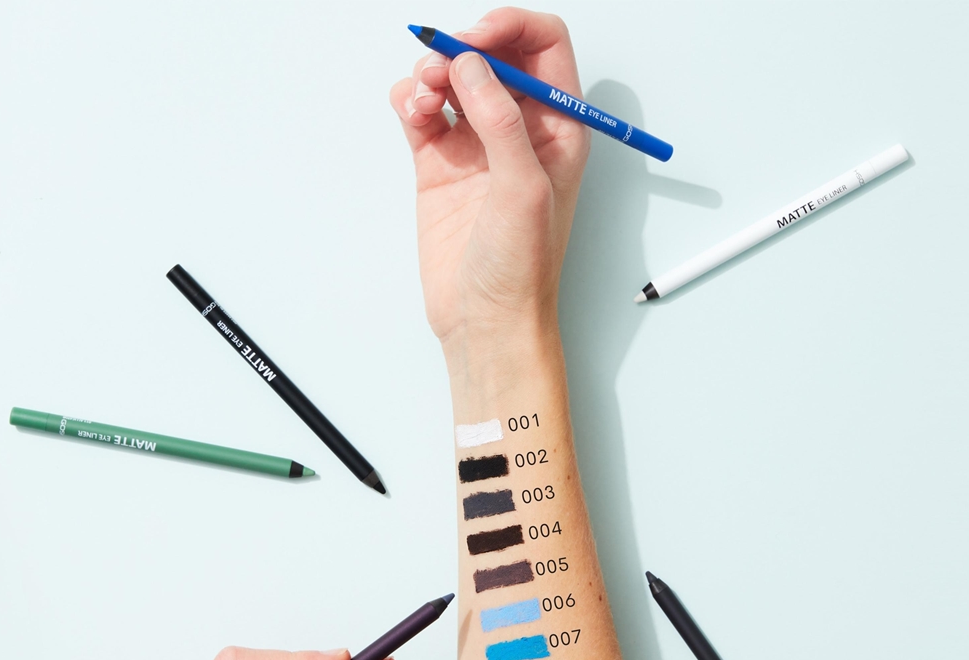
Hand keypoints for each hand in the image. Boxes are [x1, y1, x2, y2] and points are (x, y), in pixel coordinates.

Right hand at [390, 8, 589, 348]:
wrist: (486, 321)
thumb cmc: (521, 269)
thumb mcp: (524, 188)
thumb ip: (500, 119)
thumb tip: (471, 64)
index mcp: (558, 130)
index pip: (542, 47)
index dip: (510, 28)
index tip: (475, 37)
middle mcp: (519, 132)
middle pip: (492, 55)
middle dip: (463, 48)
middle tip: (440, 65)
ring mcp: (477, 147)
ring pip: (452, 80)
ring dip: (431, 73)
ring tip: (423, 96)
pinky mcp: (440, 167)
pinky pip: (423, 112)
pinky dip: (411, 100)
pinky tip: (412, 112)